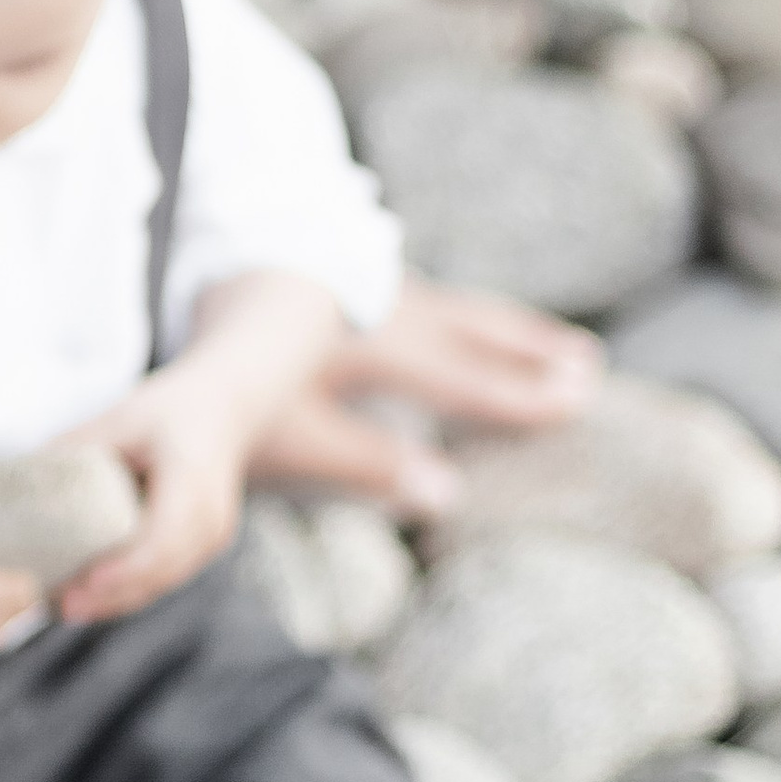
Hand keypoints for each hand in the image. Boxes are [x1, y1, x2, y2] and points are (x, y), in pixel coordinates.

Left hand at [59, 369, 246, 622]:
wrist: (222, 414)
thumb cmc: (166, 412)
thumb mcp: (119, 418)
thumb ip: (74, 449)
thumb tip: (9, 476)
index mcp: (192, 476)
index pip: (165, 535)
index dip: (128, 566)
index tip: (85, 580)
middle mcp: (211, 514)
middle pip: (162, 570)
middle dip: (112, 595)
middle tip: (59, 604)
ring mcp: (211, 537)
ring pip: (163, 582)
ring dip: (116, 601)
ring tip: (63, 606)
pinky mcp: (202, 551)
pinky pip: (164, 579)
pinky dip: (128, 591)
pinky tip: (87, 597)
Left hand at [251, 274, 602, 518]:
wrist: (191, 291)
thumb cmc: (235, 383)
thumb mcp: (295, 432)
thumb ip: (369, 463)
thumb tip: (448, 494)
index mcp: (372, 349)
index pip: (459, 377)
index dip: (518, 395)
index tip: (576, 403)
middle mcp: (381, 313)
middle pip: (468, 338)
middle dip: (528, 359)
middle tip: (588, 374)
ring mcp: (369, 293)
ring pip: (457, 313)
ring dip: (511, 334)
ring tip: (571, 351)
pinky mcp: (353, 286)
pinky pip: (433, 303)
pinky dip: (471, 319)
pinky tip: (483, 326)